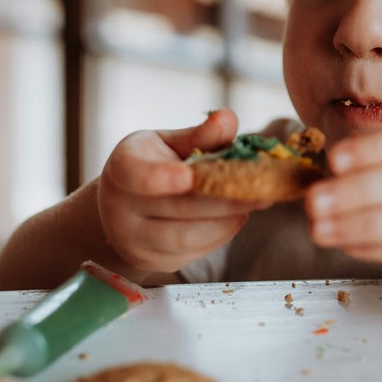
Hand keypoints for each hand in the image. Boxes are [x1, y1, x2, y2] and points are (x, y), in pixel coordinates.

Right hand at [97, 108, 268, 275]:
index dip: (160, 177)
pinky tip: (237, 216)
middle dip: (225, 199)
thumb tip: (227, 119)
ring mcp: (134, 240)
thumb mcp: (168, 143)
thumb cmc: (153, 164)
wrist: (125, 208)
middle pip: (177, 207)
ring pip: (187, 236)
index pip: (134, 174)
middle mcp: (119, 208)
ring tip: (256, 201)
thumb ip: (199, 135)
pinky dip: (221, 233)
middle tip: (262, 190)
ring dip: (228, 219)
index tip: (188, 175)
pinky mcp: (154, 262)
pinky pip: (194, 252)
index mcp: (122, 167)